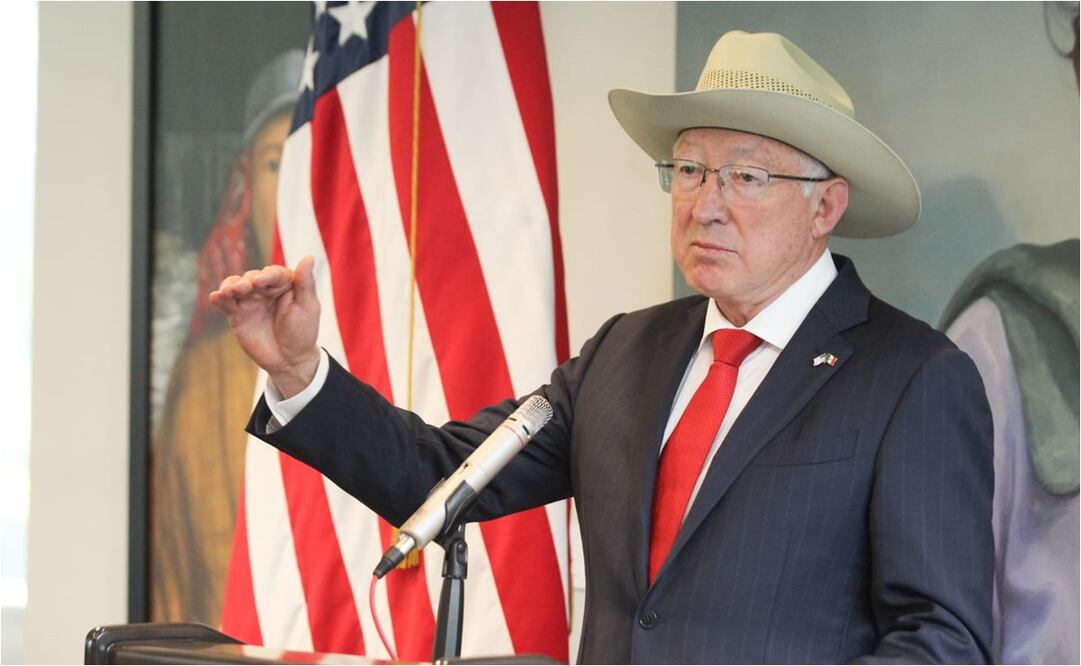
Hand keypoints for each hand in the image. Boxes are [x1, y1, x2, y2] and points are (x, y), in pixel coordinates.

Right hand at [209, 256, 320, 397]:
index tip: (261, 280)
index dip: (267, 275)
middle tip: (246, 287)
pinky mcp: (237, 314)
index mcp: (284, 284)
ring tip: (229, 291)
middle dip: (247, 281)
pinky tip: (215, 297)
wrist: (289, 360)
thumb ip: (306, 283)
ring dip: (231, 285)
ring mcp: (250, 301)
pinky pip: (226, 303)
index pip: (274, 273)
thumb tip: (309, 256)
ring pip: (236, 286)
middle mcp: (265, 289)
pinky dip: (219, 298)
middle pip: (252, 277)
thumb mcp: (308, 307)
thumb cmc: (302, 332)